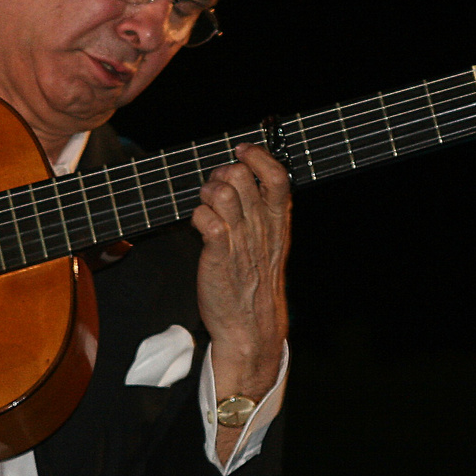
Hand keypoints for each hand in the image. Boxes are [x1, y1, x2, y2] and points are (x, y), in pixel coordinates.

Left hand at [191, 143, 290, 403]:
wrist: (250, 326)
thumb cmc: (255, 281)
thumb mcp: (271, 242)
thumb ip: (262, 209)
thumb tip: (243, 174)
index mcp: (278, 222)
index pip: (278, 175)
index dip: (258, 155)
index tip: (242, 150)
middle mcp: (260, 227)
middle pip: (241, 176)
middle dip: (220, 173)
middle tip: (215, 187)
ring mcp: (240, 242)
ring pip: (222, 194)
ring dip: (207, 192)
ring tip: (206, 205)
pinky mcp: (218, 257)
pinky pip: (206, 220)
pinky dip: (198, 215)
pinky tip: (198, 224)